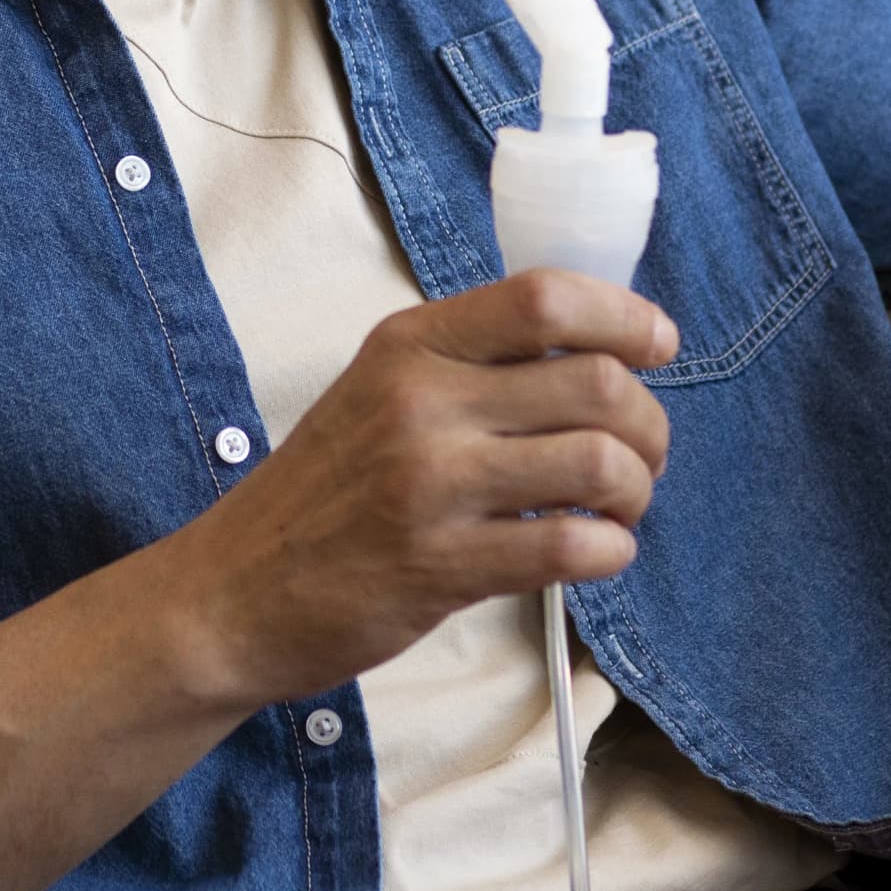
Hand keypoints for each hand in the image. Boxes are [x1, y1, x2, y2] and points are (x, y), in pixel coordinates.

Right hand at [178, 270, 676, 707]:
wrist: (233, 592)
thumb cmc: (322, 494)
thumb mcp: (379, 392)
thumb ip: (471, 364)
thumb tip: (598, 352)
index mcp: (409, 344)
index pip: (545, 298)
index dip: (625, 317)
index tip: (657, 345)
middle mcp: (420, 401)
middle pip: (596, 382)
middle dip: (648, 422)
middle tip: (641, 454)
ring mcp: (430, 485)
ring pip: (599, 462)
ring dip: (636, 489)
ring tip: (618, 508)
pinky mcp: (441, 566)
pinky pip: (572, 545)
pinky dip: (609, 550)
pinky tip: (595, 552)